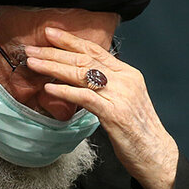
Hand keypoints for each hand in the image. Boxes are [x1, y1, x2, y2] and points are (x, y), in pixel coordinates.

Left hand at [24, 28, 178, 188]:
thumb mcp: (125, 100)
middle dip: (55, 52)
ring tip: (33, 63)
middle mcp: (125, 80)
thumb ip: (108, 86)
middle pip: (85, 60)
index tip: (50, 33)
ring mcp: (121, 95)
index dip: (71, 40)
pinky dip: (65, 91)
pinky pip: (86, 97)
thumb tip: (82, 78)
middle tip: (32, 49)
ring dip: (54, 67)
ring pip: (82, 74)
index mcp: (128, 74)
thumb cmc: (138, 132)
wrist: (157, 155)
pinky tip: (49, 87)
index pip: (96, 50)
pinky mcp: (115, 114)